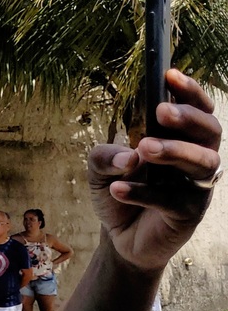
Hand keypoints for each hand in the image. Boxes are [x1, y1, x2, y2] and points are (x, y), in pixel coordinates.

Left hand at [88, 69, 221, 270]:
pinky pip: (173, 200)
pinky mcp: (188, 214)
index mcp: (181, 139)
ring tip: (143, 149)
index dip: (189, 90)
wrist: (119, 236)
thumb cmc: (119, 189)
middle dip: (188, 118)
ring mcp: (196, 187)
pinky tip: (117, 190)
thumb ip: (104, 154)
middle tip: (161, 112)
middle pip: (211, 131)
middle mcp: (197, 158)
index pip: (197, 109)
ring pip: (203, 163)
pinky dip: (144, 193)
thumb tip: (128, 156)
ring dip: (174, 151)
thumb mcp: (100, 168)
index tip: (170, 74)